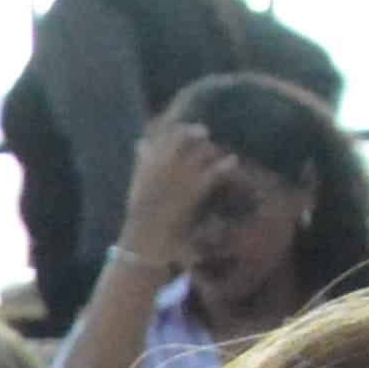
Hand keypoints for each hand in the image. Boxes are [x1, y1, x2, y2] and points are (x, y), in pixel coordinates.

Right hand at [121, 115, 236, 260]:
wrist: (145, 238)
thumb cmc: (140, 213)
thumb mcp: (137, 183)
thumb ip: (142, 161)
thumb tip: (142, 142)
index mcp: (149, 162)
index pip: (165, 135)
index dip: (179, 129)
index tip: (186, 129)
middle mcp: (164, 164)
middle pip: (185, 137)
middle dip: (196, 134)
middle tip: (205, 135)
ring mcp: (180, 176)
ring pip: (201, 151)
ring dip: (209, 150)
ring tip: (217, 152)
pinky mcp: (194, 190)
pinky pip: (214, 171)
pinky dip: (225, 165)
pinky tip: (232, 161)